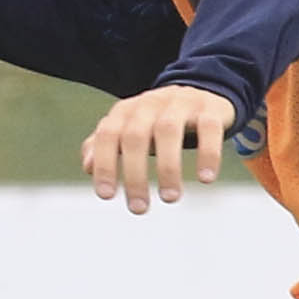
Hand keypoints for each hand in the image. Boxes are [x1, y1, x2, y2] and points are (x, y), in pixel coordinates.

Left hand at [83, 84, 236, 212]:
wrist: (202, 90)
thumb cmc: (157, 119)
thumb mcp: (129, 129)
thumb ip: (105, 146)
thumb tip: (88, 166)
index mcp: (126, 111)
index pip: (108, 135)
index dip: (105, 164)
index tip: (106, 196)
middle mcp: (150, 104)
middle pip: (136, 136)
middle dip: (134, 175)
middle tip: (139, 208)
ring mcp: (180, 103)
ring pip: (169, 131)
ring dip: (168, 167)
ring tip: (170, 197)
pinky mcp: (210, 108)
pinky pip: (208, 128)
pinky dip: (207, 154)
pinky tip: (206, 178)